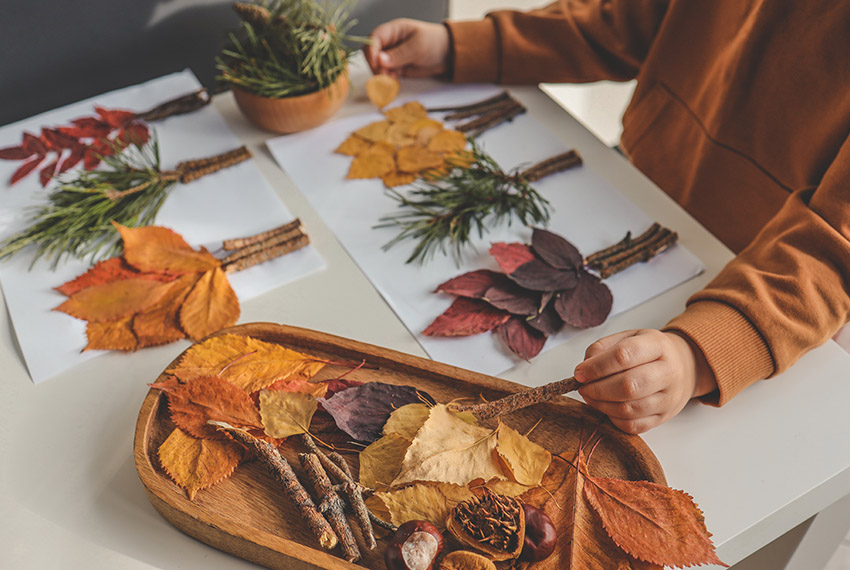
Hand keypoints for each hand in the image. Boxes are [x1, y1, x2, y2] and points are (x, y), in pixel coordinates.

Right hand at [364, 19, 449, 77]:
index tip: (376, 64)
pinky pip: (386, 75)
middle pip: (372, 53)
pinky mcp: (396, 68)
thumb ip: (399, 54)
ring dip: (380, 74)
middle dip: (375, 65)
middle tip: (383, 74)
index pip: (374, 38)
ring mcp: (391, 56)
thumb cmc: (434, 42)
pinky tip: (394, 81)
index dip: (371, 51)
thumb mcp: (418, 46)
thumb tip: (380, 60)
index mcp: (393, 30)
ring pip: (377, 66)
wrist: (447, 54)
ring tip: (391, 79)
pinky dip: (387, 80)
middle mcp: (389, 42)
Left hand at [573, 329, 717, 433]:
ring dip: (602, 405)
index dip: (596, 367)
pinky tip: (606, 407)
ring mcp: (669, 398)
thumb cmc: (649, 352)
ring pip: (629, 409)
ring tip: (591, 396)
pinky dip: (613, 418)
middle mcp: (668, 372)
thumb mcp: (627, 338)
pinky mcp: (664, 417)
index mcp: (658, 346)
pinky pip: (633, 426)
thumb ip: (602, 348)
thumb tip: (584, 368)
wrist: (682, 366)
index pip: (624, 356)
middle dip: (597, 389)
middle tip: (583, 387)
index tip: (580, 373)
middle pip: (628, 386)